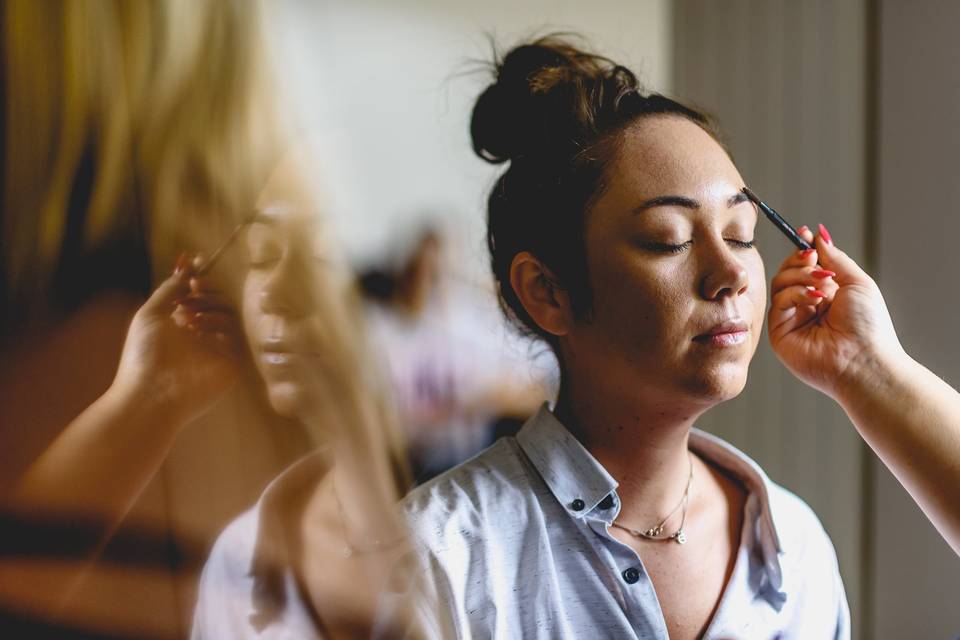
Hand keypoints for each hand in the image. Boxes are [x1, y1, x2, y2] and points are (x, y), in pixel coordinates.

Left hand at [111, 255, 242, 425]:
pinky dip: (218, 324)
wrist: (151, 393)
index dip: (199, 280)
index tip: (196, 266)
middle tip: (193, 289)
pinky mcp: (232, 362)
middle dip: (205, 291)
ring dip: (210, 306)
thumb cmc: (144, 355)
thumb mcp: (150, 314)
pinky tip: (197, 328)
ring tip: (189, 313)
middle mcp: (201, 334)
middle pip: (216, 302)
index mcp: (180, 324)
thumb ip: (169, 289)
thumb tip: (187, 267)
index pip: (198, 296)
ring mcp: (218, 349)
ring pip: (228, 315)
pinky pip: (236, 335)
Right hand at [767, 224, 903, 400]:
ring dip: (800, 276)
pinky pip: (778, 302)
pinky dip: (796, 294)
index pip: (805, 267)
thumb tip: (818, 235)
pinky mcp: (779, 332)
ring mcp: (792, 319)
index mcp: (826, 295)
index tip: (804, 234)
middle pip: (788, 271)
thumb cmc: (868, 326)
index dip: (802, 249)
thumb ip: (834, 257)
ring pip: (780, 283)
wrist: (864, 360)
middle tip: (813, 258)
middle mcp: (807, 306)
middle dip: (799, 260)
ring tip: (822, 284)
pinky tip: (816, 300)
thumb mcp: (857, 282)